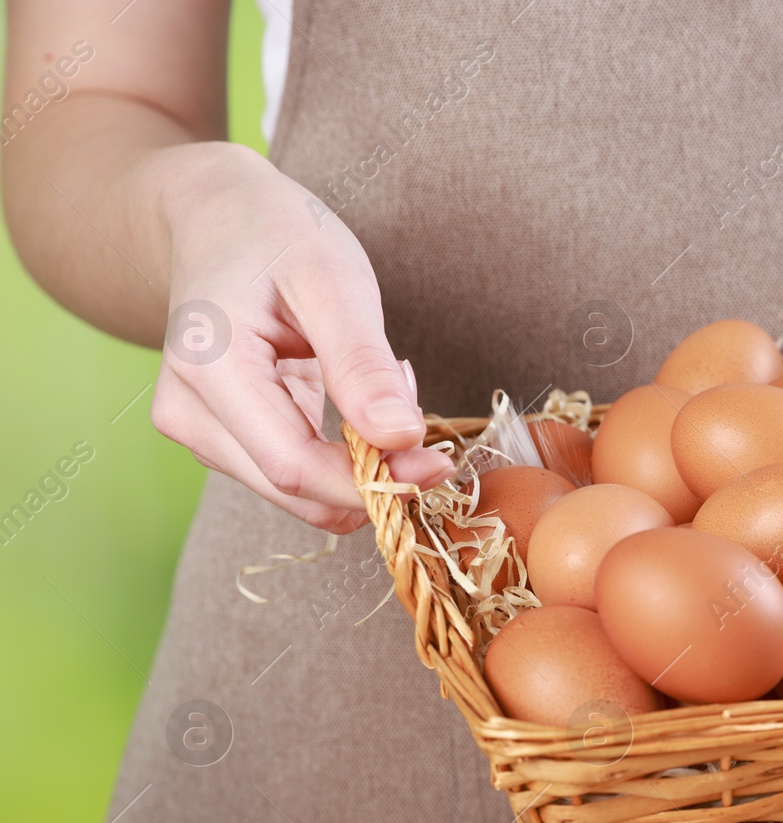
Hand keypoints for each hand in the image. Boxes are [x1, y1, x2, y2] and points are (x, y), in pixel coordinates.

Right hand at [149, 143, 453, 530]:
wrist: (218, 216)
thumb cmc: (276, 235)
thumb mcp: (333, 282)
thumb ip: (362, 364)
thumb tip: (401, 440)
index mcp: (209, 369)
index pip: (294, 467)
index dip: (372, 481)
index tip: (438, 464)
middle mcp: (186, 411)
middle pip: (293, 489)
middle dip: (370, 473)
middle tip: (419, 416)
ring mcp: (195, 428)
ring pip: (294, 489)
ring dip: (357, 463)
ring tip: (381, 386)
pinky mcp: (216, 435)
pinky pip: (290, 470)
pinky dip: (338, 453)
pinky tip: (355, 400)